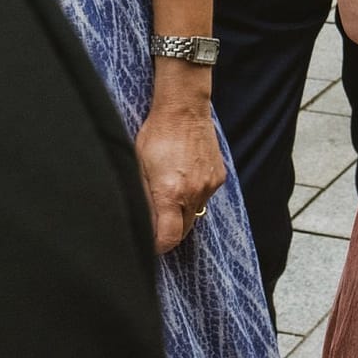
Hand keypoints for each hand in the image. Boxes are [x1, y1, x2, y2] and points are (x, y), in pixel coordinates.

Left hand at [135, 96, 225, 252]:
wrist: (184, 111)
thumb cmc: (155, 136)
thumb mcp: (137, 169)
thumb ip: (142, 200)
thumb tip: (142, 225)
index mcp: (170, 194)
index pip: (168, 238)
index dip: (157, 246)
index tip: (150, 245)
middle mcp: (194, 193)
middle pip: (183, 230)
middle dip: (170, 232)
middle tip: (156, 223)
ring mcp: (210, 184)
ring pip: (195, 213)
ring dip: (182, 212)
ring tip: (171, 193)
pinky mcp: (220, 176)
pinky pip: (205, 196)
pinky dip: (194, 195)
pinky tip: (185, 178)